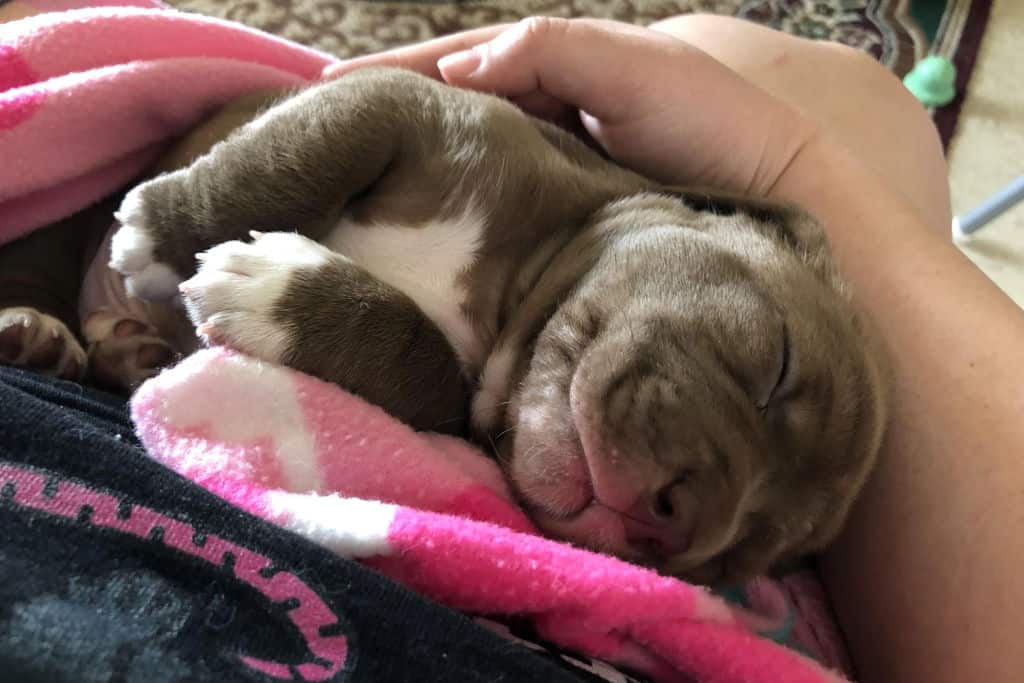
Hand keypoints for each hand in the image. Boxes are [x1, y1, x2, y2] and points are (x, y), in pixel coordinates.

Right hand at [324, 17, 819, 198]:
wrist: (776, 188)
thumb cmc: (713, 118)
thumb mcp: (635, 65)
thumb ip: (549, 50)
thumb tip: (458, 70)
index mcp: (555, 63)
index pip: (457, 61)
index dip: (393, 73)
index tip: (325, 91)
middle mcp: (546, 111)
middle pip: (452, 108)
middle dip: (390, 117)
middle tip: (323, 141)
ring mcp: (554, 163)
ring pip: (470, 159)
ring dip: (416, 166)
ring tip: (355, 184)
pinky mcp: (566, 213)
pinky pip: (501, 204)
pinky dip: (461, 207)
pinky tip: (426, 225)